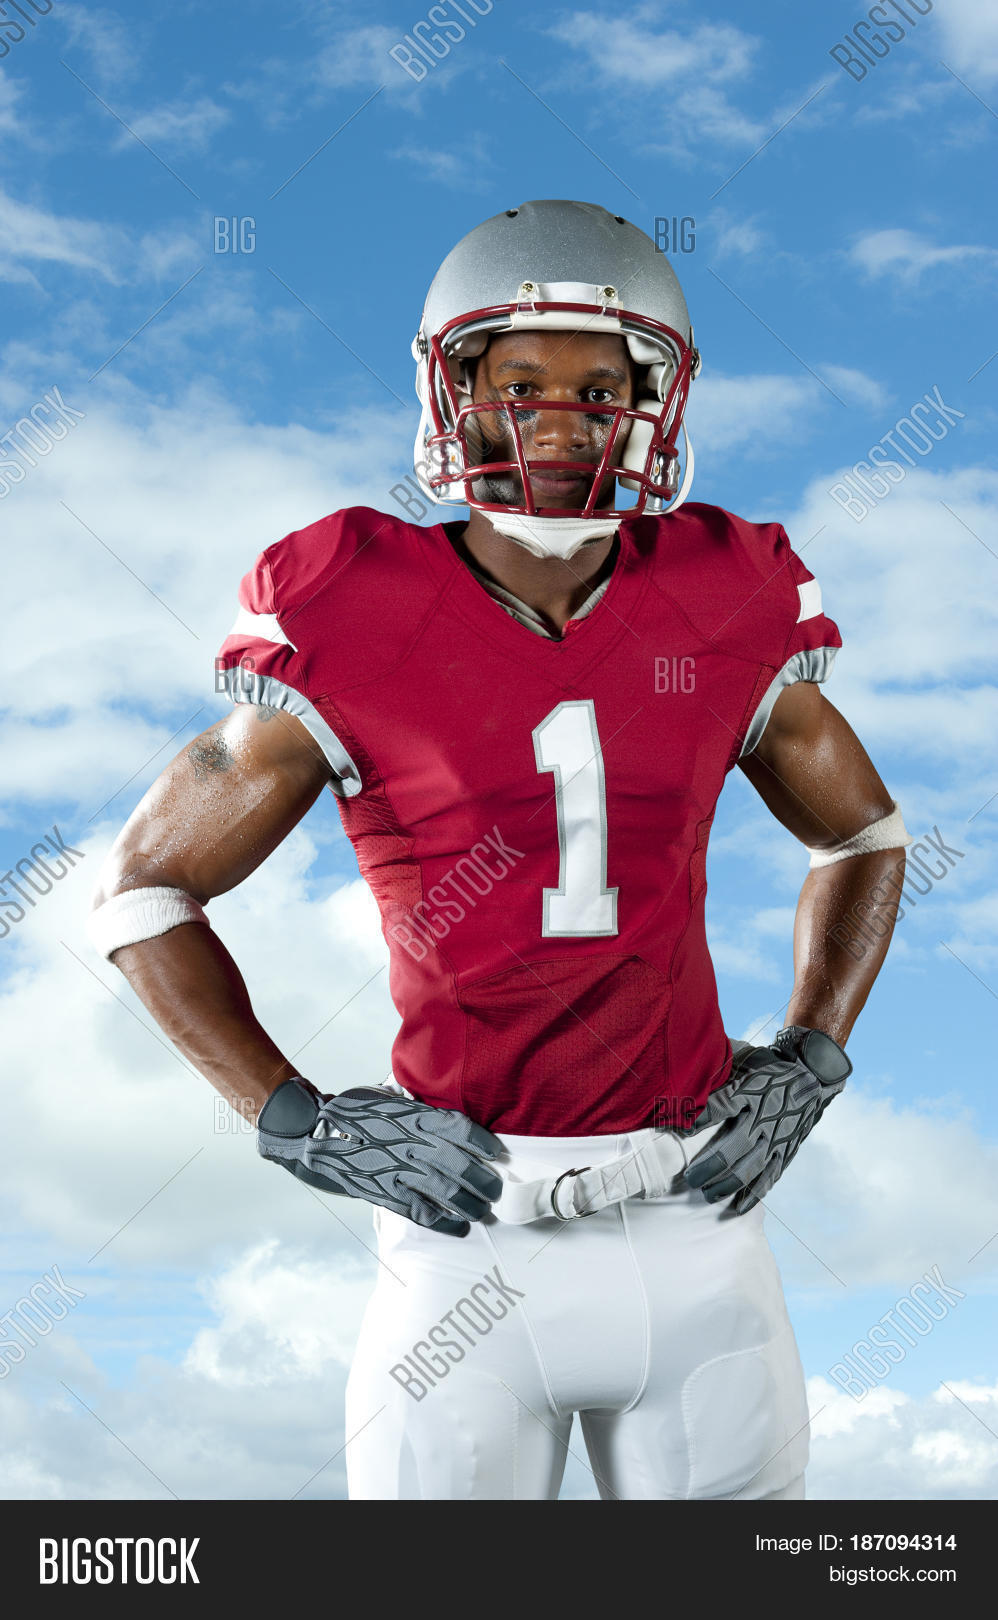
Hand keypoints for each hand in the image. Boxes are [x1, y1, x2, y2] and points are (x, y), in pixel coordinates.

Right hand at [257, 1078, 503, 1235]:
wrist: (314, 1133)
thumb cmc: (355, 1111)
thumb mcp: (389, 1099)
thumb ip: (418, 1107)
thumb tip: (446, 1113)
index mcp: (414, 1117)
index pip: (460, 1130)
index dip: (483, 1144)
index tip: (498, 1154)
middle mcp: (410, 1144)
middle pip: (460, 1166)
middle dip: (485, 1181)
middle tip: (498, 1190)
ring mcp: (397, 1171)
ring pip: (446, 1192)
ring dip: (471, 1204)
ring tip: (485, 1210)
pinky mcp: (384, 1194)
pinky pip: (421, 1212)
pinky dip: (445, 1222)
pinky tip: (460, 1227)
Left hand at [680, 1026, 850, 1214]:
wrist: (812, 1077)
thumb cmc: (770, 1071)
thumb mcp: (745, 1065)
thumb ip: (719, 1077)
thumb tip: (688, 1086)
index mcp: (751, 1094)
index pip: (720, 1107)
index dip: (699, 1121)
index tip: (680, 1131)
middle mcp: (763, 1119)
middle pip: (731, 1149)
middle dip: (707, 1166)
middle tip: (689, 1178)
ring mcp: (775, 1139)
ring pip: (748, 1169)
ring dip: (725, 1184)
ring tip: (706, 1194)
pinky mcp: (785, 1151)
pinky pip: (769, 1177)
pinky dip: (753, 1194)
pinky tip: (737, 1206)